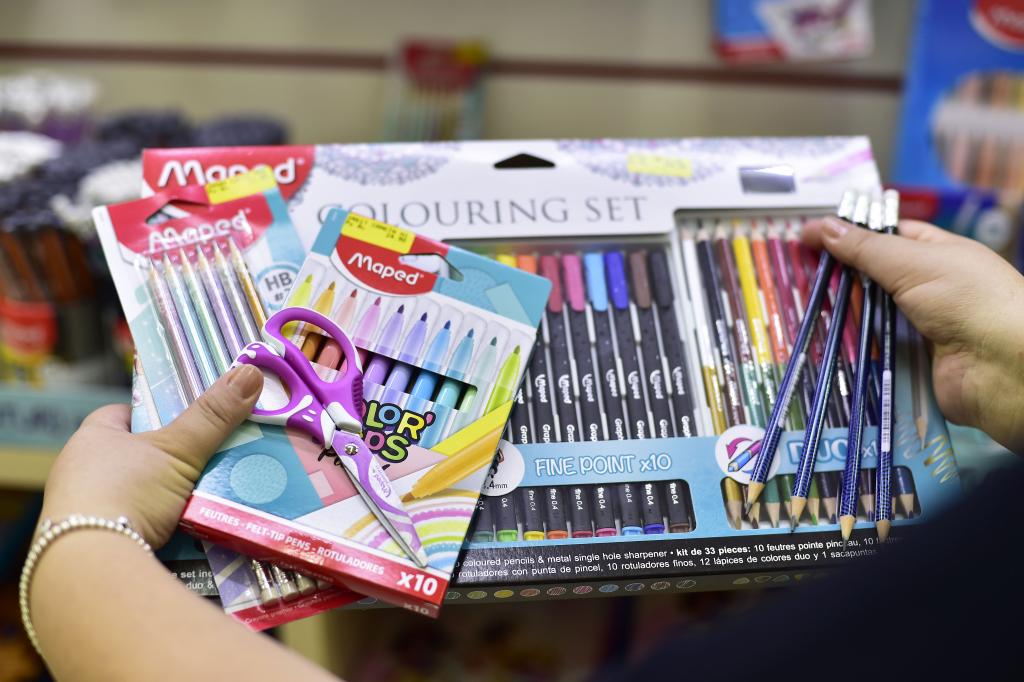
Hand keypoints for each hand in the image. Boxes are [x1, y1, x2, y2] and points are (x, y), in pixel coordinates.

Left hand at [40, 364, 263, 546]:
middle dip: (173, 461)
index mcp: (91, 440)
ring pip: (142, 497)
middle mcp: (81, 474)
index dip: (157, 414)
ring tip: (212, 498)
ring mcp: (87, 514)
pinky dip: (165, 531)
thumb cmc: (125, 493)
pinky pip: (139, 530)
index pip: (125, 414)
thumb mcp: (177, 449)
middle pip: (138, 458)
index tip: (189, 421)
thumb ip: (213, 415)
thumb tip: (250, 371)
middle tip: (212, 459)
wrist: (92, 568)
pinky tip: (193, 534)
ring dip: (171, 499)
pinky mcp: (96, 548)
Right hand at [802, 217, 1023, 452]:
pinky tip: (824, 341)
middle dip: (841, 277)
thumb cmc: (969, 300)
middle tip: (799, 274)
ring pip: (870, 315)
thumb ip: (865, 248)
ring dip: (843, 314)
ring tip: (804, 307)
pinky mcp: (910, 361)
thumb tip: (823, 227)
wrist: (1003, 367)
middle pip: (873, 278)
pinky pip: (874, 350)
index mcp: (938, 254)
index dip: (850, 235)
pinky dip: (853, 347)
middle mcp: (930, 288)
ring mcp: (919, 326)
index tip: (809, 238)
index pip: (887, 237)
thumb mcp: (913, 262)